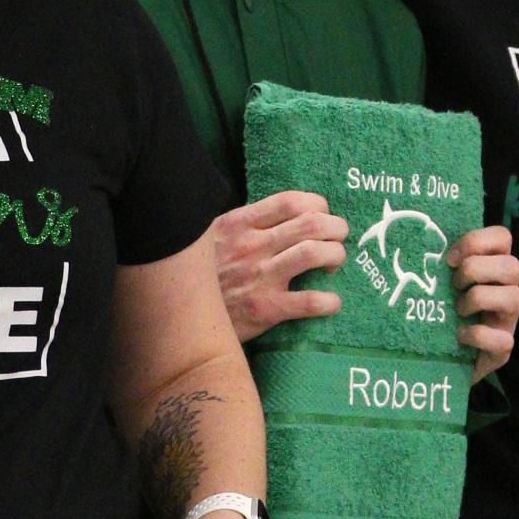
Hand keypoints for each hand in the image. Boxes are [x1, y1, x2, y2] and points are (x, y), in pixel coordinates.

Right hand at [210, 192, 346, 343]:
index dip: (317, 204)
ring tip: (333, 264)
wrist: (180, 316)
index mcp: (239, 224)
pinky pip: (310, 302)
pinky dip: (330, 301)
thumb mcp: (209, 237)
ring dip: (335, 256)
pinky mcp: (265, 309)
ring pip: (314, 253)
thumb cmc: (200, 275)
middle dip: (336, 228)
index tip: (321, 215)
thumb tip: (275, 217)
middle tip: (338, 238)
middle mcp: (252, 246)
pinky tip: (331, 302)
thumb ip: (240, 226)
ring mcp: (259, 277)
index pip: (289, 201)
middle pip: (311, 223)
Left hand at [449, 226, 518, 382]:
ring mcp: (508, 321)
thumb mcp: (437, 283)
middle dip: (476, 271)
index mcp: (492, 269)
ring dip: (479, 298)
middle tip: (453, 284)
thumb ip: (436, 262)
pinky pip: (503, 339)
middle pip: (512, 265)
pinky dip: (478, 334)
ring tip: (458, 309)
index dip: (477, 241)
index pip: (503, 237)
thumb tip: (415, 239)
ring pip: (515, 297)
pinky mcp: (503, 350)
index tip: (449, 259)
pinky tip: (460, 335)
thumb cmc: (437, 313)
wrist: (435, 358)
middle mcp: (505, 291)